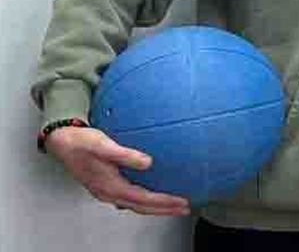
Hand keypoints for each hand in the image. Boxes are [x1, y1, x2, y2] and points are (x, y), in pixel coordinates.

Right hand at [45, 126, 189, 215]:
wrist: (61, 142)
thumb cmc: (80, 142)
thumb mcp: (103, 145)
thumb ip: (125, 155)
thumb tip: (147, 162)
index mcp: (110, 186)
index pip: (143, 199)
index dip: (163, 202)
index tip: (181, 202)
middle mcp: (108, 192)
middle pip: (141, 207)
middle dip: (164, 209)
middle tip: (184, 208)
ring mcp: (106, 191)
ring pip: (135, 204)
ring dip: (155, 206)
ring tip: (173, 204)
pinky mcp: (106, 185)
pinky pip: (130, 198)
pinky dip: (144, 200)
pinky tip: (152, 193)